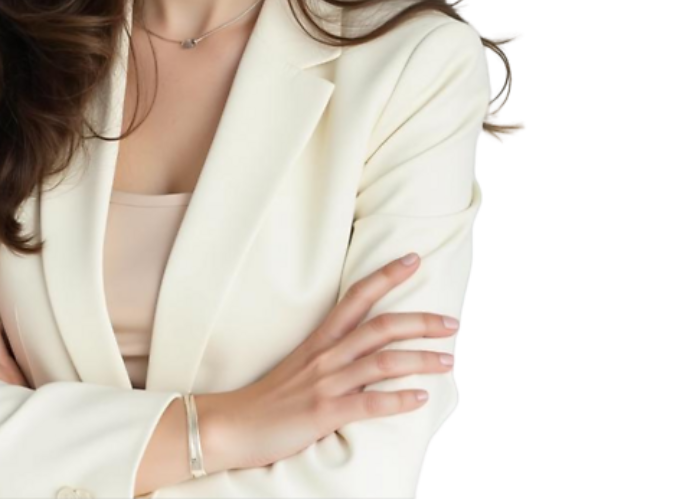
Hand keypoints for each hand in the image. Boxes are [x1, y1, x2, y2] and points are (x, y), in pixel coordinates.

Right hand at [214, 253, 457, 470]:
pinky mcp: (323, 412)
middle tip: (453, 322)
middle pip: (380, 326)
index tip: (414, 259)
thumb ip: (331, 357)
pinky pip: (368, 403)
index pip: (356, 297)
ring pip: (382, 362)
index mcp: (320, 340)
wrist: (231, 426)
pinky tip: (420, 398)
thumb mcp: (300, 367)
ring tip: (450, 361)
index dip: (386, 276)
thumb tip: (366, 354)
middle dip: (420, 321)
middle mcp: (326, 355)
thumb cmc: (267, 399)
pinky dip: (397, 400)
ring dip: (420, 359)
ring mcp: (325, 383)